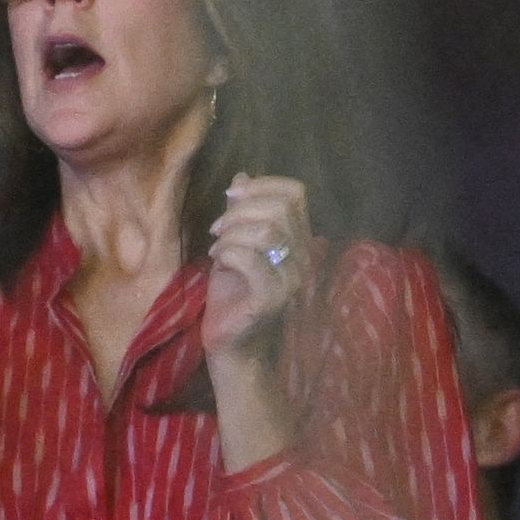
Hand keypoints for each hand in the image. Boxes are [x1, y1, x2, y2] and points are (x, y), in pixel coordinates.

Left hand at [202, 173, 310, 360]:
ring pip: (267, 232)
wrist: (232, 344)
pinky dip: (228, 252)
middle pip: (281, 208)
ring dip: (232, 233)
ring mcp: (291, 278)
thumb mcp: (235, 244)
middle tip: (217, 228)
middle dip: (240, 210)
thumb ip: (242, 213)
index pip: (295, 193)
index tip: (230, 195)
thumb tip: (242, 176)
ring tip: (217, 248)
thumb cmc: (233, 295)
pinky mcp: (273, 298)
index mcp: (298, 239)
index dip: (262, 184)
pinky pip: (250, 259)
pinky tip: (218, 261)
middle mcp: (303, 256)